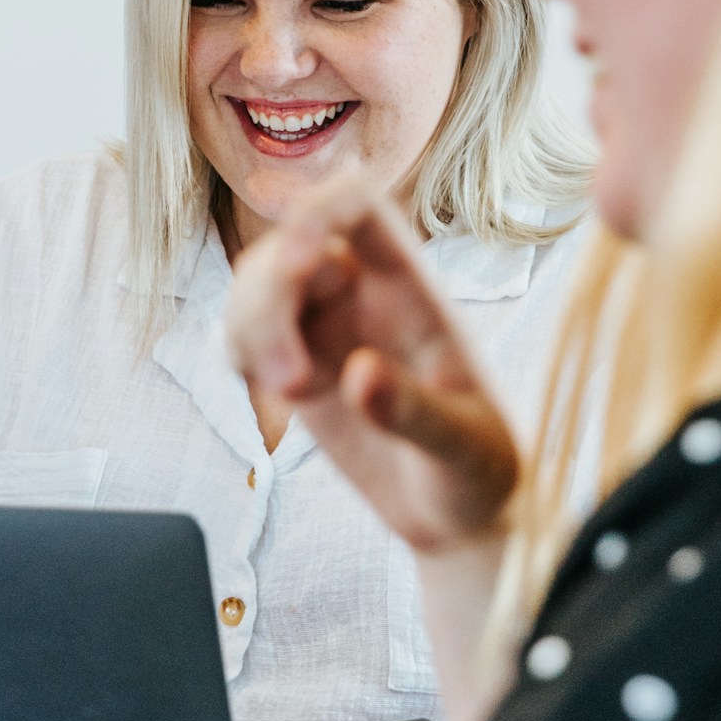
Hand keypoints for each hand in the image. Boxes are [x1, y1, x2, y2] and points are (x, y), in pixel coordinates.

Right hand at [224, 172, 521, 553]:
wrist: (460, 513)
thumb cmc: (481, 470)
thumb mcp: (467, 448)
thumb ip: (418, 413)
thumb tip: (358, 373)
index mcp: (414, 287)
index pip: (357, 207)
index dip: (318, 213)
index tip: (296, 265)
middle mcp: (363, 295)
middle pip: (290, 248)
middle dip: (270, 299)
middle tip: (290, 383)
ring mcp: (324, 328)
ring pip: (256, 284)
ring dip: (249, 326)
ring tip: (287, 393)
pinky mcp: (296, 365)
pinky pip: (245, 332)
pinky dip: (240, 349)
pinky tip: (272, 390)